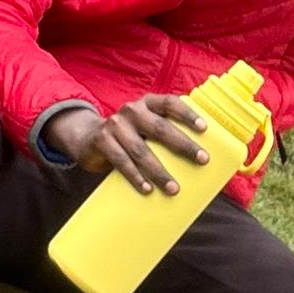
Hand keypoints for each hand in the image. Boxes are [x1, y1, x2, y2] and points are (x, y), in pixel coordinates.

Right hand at [47, 95, 212, 196]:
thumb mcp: (145, 127)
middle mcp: (132, 110)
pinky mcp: (102, 140)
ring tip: (173, 188)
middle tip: (202, 160)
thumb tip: (197, 157)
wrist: (89, 137)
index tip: (204, 128)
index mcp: (148, 103)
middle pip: (160, 128)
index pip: (171, 103)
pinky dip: (135, 176)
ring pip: (141, 149)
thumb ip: (164, 132)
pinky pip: (121, 160)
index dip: (188, 114)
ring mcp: (116, 124)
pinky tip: (147, 189)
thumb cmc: (130, 135)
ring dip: (159, 171)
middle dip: (183, 145)